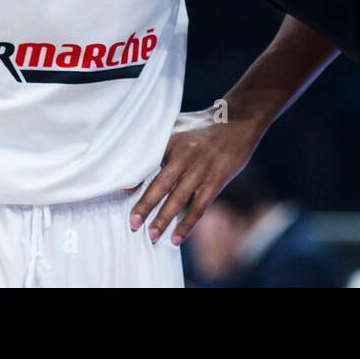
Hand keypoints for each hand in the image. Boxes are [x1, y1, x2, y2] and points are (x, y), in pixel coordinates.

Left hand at [125, 108, 264, 244]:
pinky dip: (187, 224)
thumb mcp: (177, 124)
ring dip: (164, 218)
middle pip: (162, 184)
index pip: (149, 161)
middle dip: (146, 205)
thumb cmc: (201, 125)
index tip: (122, 192)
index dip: (135, 178)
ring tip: (152, 235)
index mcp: (171, 140)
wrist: (237, 120)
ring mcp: (201, 170)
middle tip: (132, 224)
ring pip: (179, 198)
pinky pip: (200, 206)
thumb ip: (157, 141)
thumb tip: (131, 159)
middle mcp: (184, 155)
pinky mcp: (216, 181)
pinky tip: (176, 238)